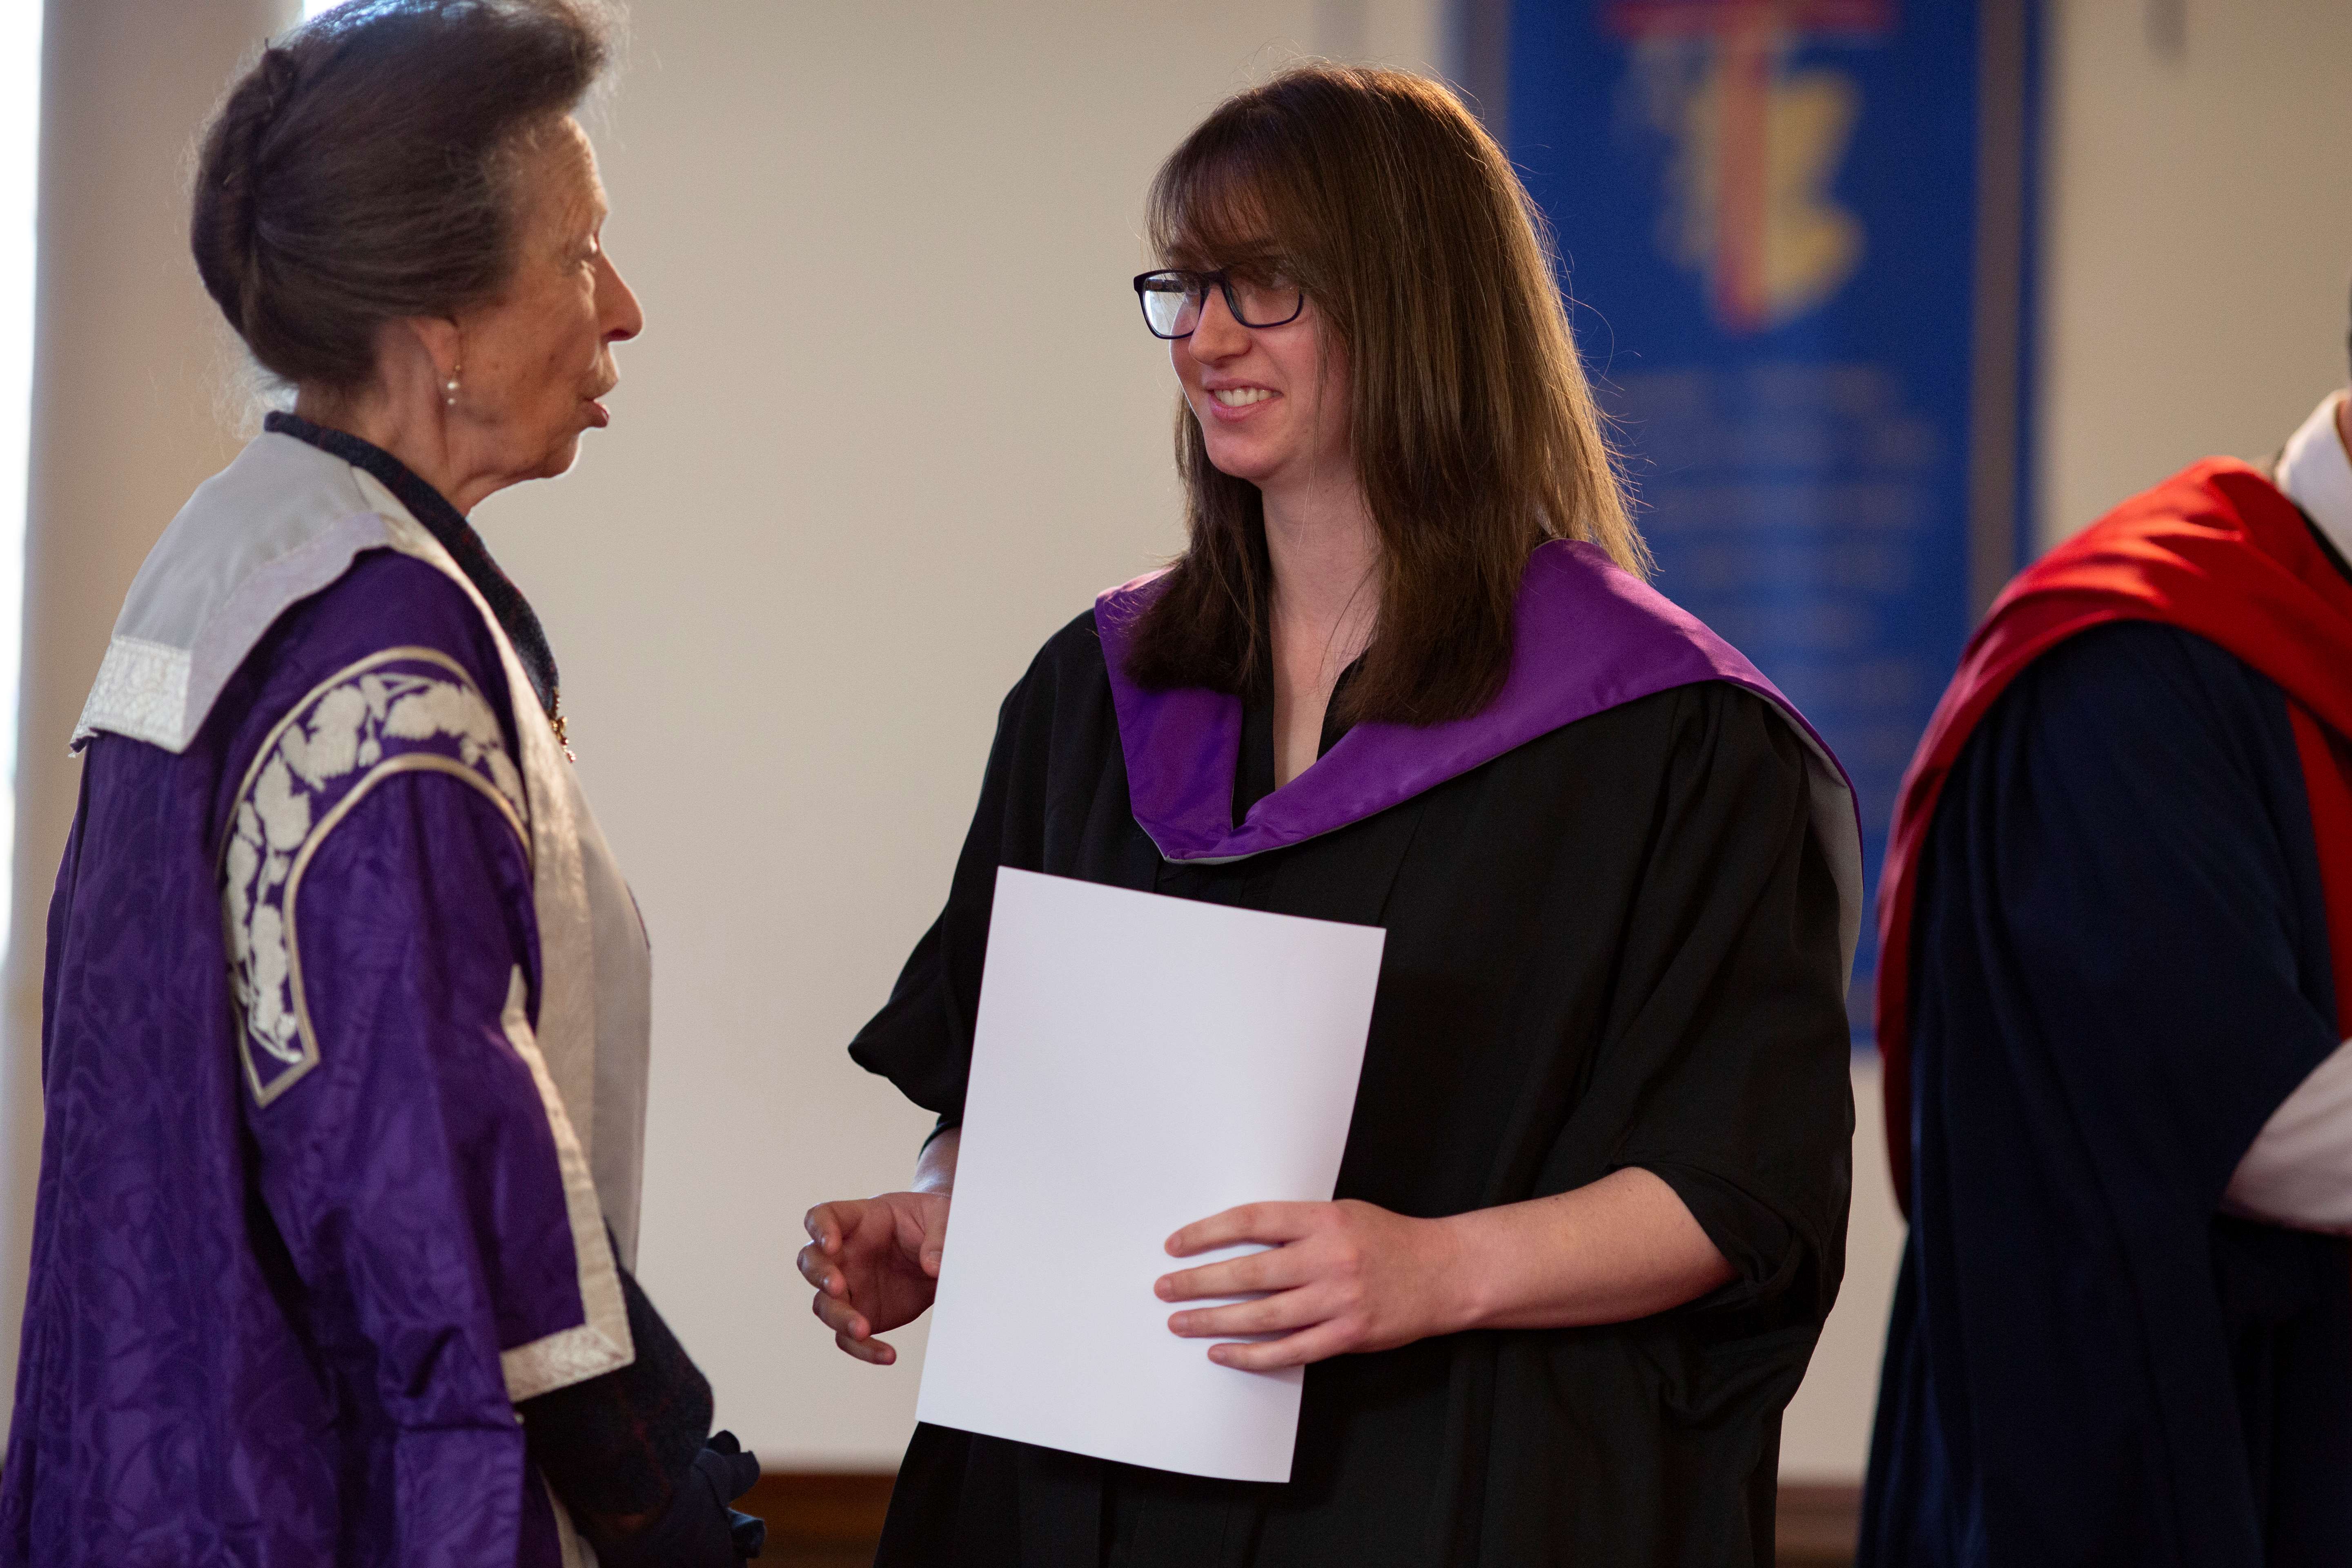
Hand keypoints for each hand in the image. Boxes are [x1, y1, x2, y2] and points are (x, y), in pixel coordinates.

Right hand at [799, 1190, 948, 1364]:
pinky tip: (887, 1355)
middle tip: (837, 1287)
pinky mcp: (862, 1313)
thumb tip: (933, 1265)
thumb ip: (938, 1236)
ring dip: (839, 1318)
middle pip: (811, 1262)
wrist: (943, 1250)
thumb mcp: (943, 1216)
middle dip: (819, 1275)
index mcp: (857, 1220)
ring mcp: (849, 1286)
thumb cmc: (932, 1222)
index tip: (830, 1244)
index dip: (819, 1229)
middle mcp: (844, 1254)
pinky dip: (865, 1349)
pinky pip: (850, 1337)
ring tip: (863, 1330)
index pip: (823, 1217)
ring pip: (825, 1305)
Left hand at [1155, 1199, 1467, 1370]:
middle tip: (1165, 1288)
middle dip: (1199, 1282)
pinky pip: (1289, 1351)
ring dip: (1215, 1321)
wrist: (1445, 1273)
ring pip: (1263, 1316)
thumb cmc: (1388, 1239)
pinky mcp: (1348, 1336)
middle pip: (1249, 1273)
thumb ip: (1295, 1228)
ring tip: (1181, 1322)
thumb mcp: (1342, 1214)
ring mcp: (1338, 1300)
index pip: (1251, 1221)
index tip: (1175, 1244)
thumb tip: (1235, 1241)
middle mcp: (1328, 1259)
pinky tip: (1223, 1353)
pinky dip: (1251, 1355)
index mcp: (1323, 1220)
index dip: (1207, 1233)